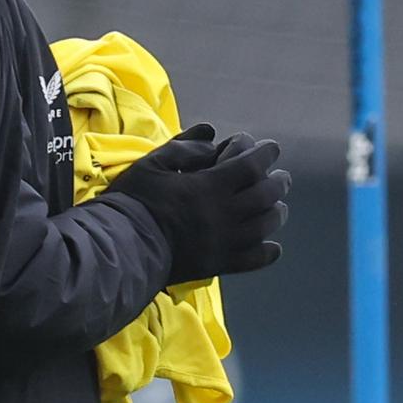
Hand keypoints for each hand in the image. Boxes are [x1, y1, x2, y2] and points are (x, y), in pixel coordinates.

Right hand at [106, 123, 290, 283]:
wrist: (121, 250)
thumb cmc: (132, 203)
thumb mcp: (151, 164)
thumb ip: (183, 147)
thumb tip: (212, 137)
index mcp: (208, 187)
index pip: (250, 166)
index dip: (265, 154)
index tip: (271, 148)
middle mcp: (223, 214)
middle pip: (265, 195)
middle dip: (278, 182)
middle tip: (281, 176)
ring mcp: (224, 242)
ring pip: (265, 226)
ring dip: (276, 213)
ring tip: (279, 206)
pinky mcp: (218, 264)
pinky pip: (253, 260)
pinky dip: (268, 252)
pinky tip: (272, 245)